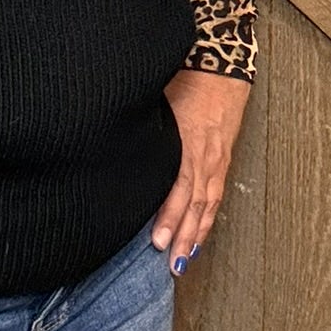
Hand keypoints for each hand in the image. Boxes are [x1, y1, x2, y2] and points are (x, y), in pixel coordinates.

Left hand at [151, 67, 251, 272]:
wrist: (221, 64)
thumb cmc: (184, 78)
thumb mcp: (158, 97)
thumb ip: (139, 123)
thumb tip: (108, 139)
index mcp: (188, 141)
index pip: (179, 186)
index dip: (169, 215)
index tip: (156, 239)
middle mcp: (205, 156)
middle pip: (194, 204)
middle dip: (182, 236)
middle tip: (169, 265)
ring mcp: (216, 160)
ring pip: (207, 205)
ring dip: (195, 235)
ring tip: (182, 262)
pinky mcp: (222, 160)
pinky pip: (215, 196)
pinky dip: (207, 220)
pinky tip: (198, 238)